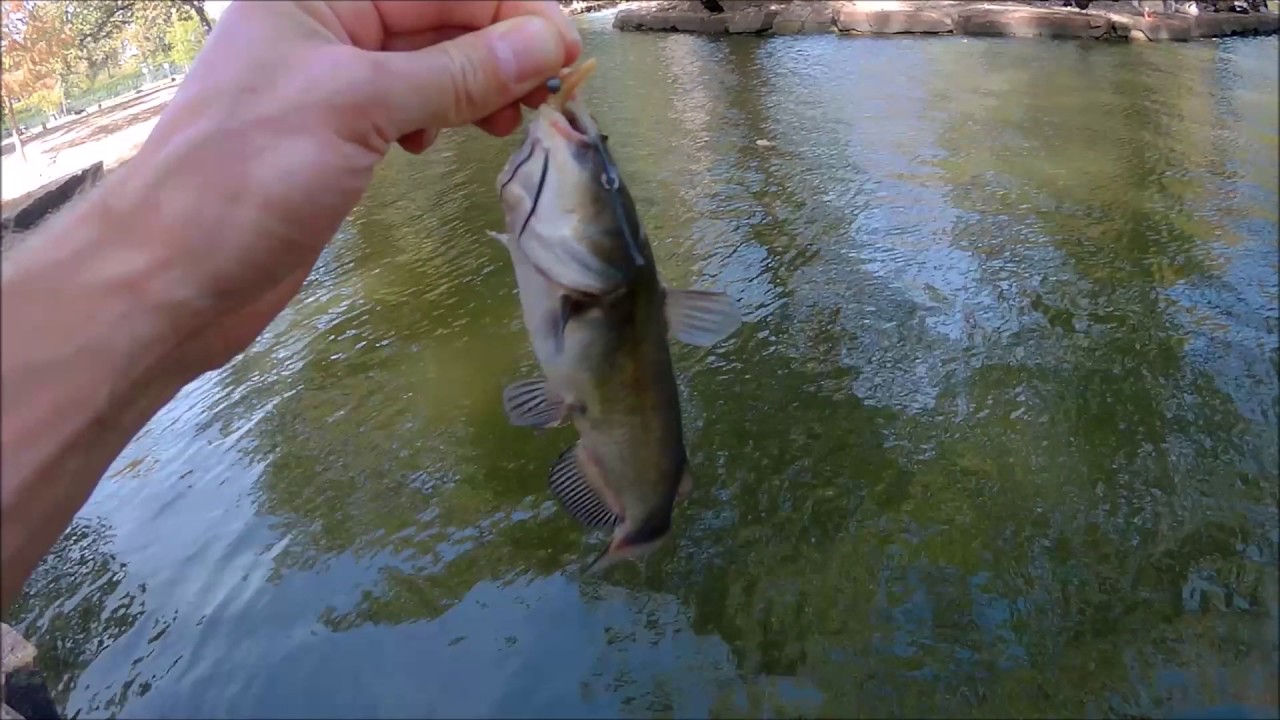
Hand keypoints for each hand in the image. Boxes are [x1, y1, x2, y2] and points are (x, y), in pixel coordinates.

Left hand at [121, 0, 580, 371]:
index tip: (566, 51)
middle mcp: (324, 29)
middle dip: (496, 49)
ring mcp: (327, 86)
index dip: (507, 12)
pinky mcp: (334, 139)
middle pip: (435, 20)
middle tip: (549, 95)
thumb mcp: (361, 106)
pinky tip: (441, 142)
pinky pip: (407, 109)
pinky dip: (438, 119)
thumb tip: (546, 41)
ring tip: (506, 123)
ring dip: (475, 88)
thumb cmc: (251, 176)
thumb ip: (457, 71)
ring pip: (426, 67)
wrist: (174, 277)